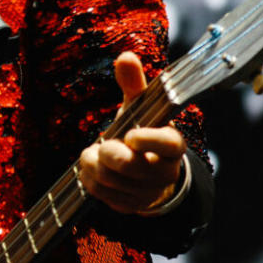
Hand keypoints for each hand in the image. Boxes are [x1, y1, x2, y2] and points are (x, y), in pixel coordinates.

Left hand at [77, 51, 186, 214]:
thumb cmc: (141, 130)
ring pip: (111, 180)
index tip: (129, 134)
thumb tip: (126, 56)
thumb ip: (133, 84)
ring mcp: (147, 192)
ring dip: (93, 164)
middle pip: (131, 166)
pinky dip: (90, 180)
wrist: (146, 172)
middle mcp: (164, 172)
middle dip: (108, 153)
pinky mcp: (130, 205)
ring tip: (93, 154)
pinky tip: (93, 169)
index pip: (168, 144)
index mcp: (172, 145)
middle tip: (101, 144)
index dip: (148, 140)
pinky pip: (101, 194)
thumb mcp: (139, 108)